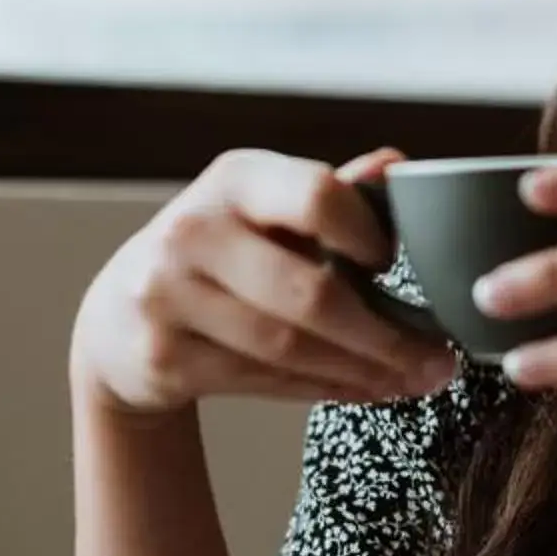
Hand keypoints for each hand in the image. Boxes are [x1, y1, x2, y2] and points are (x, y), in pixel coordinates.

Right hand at [72, 148, 457, 418]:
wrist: (117, 319)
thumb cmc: (218, 255)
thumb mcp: (263, 211)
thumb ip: (329, 195)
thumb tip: (397, 164)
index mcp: (235, 179)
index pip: (317, 195)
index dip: (368, 233)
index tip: (400, 264)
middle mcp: (194, 229)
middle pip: (310, 293)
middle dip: (385, 336)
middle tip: (439, 361)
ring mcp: (170, 294)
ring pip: (291, 348)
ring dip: (364, 372)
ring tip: (413, 382)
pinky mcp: (164, 356)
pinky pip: (265, 381)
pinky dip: (324, 390)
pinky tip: (363, 390)